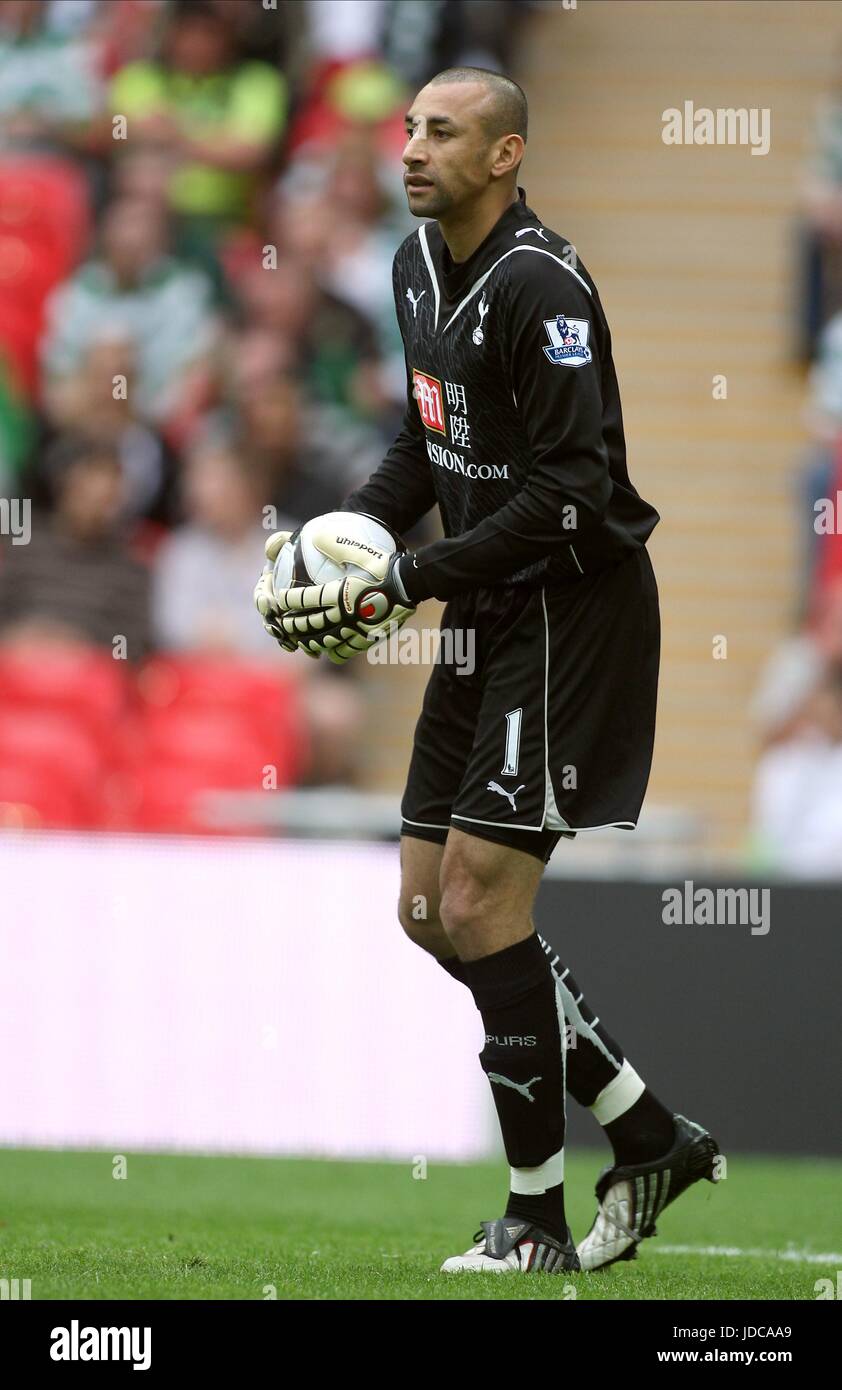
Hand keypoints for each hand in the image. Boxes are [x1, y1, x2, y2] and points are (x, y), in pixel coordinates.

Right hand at [253, 530, 315, 657]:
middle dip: (272, 626)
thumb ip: (284, 540)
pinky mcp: (312, 628)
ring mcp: (295, 616)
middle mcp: (281, 602)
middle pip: (271, 618)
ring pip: (287, 633)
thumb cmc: (322, 548)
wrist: (350, 564)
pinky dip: (308, 647)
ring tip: (293, 645)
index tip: (268, 603)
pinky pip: (307, 641)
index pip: (262, 592)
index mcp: (275, 582)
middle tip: (278, 628)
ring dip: (288, 640)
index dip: (261, 599)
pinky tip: (316, 653)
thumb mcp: (303, 539)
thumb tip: (271, 545)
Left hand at [273, 521, 414, 664]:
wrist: (407, 585)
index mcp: (337, 593)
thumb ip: (336, 544)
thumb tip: (316, 535)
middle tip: (284, 624)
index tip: (281, 600)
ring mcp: (354, 628)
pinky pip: (347, 650)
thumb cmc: (383, 566)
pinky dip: (335, 652)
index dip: (290, 600)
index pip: (305, 599)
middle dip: (294, 624)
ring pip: (325, 640)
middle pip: (310, 623)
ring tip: (302, 641)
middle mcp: (342, 613)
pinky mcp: (367, 638)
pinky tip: (330, 652)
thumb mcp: (358, 550)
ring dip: (310, 641)